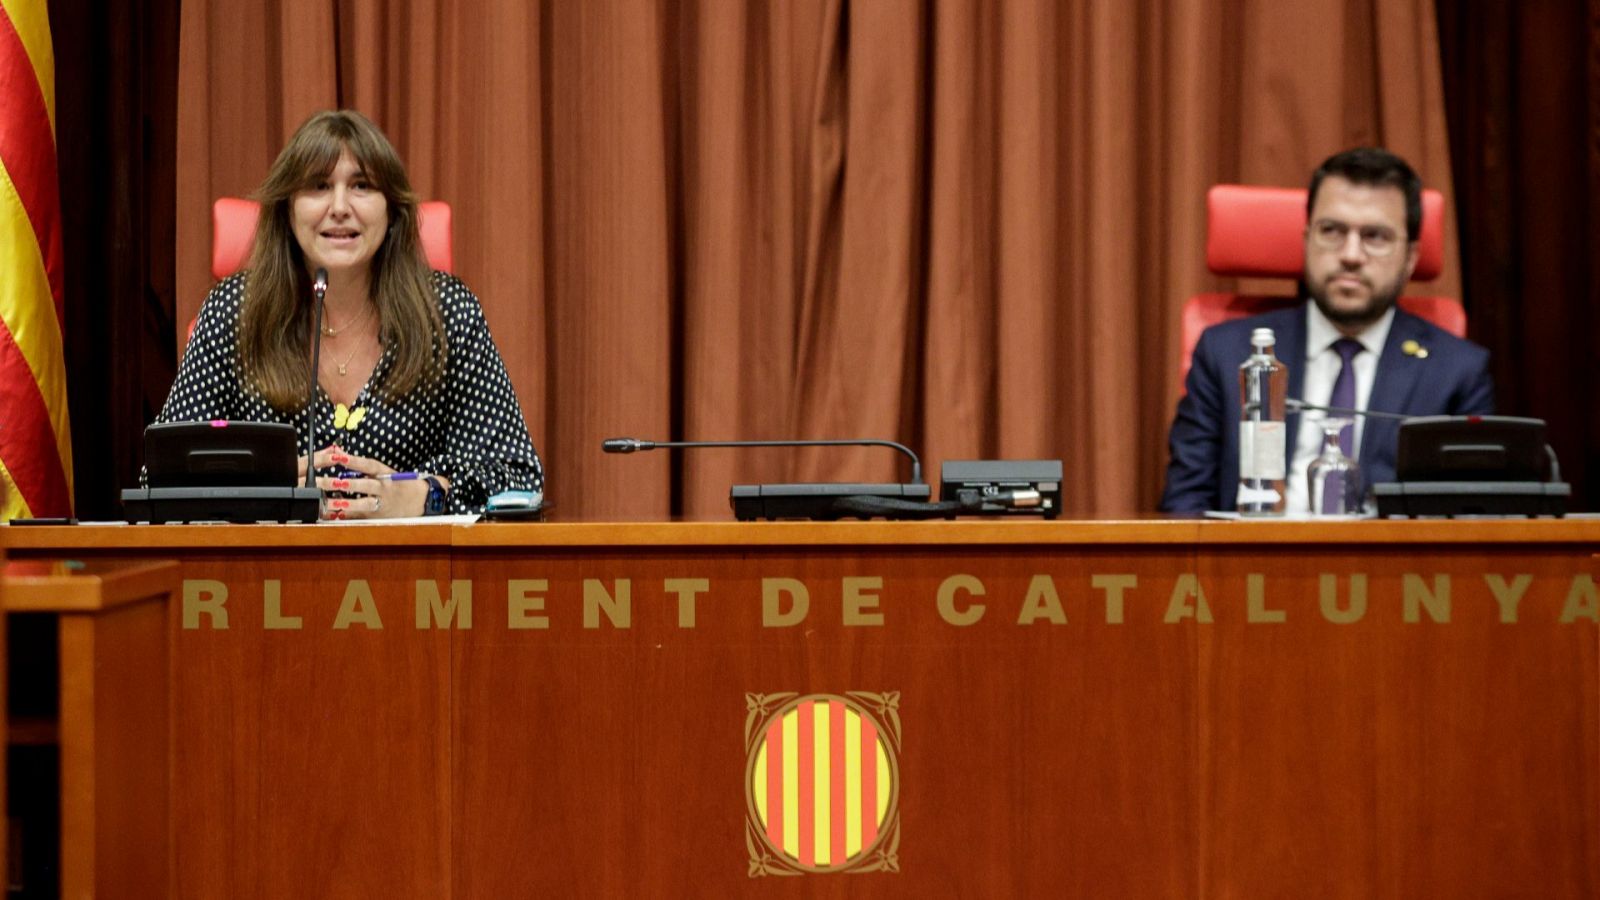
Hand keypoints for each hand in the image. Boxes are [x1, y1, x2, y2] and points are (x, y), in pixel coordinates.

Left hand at [300, 445, 431, 518]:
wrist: (421, 501)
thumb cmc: (398, 484)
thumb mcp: (384, 471)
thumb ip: (360, 465)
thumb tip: (338, 452)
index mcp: (385, 474)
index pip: (368, 465)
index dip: (353, 461)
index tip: (337, 456)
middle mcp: (384, 489)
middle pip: (363, 485)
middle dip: (342, 483)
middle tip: (323, 481)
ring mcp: (382, 504)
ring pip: (363, 503)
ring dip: (344, 503)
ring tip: (328, 502)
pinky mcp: (378, 516)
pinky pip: (360, 516)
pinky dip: (347, 516)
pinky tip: (333, 516)